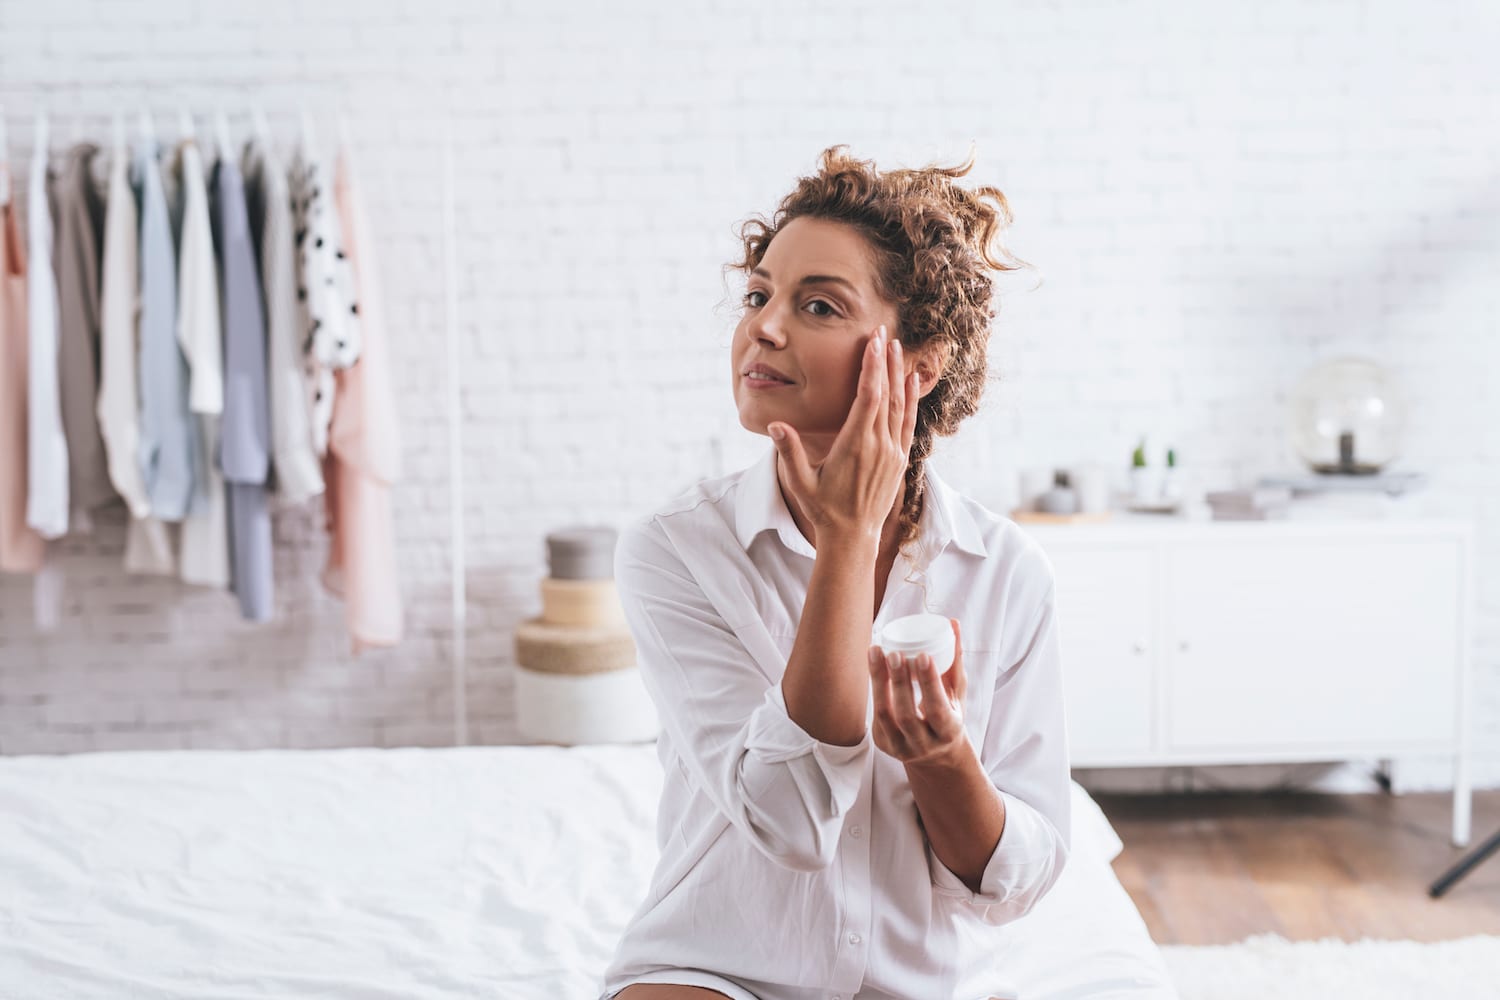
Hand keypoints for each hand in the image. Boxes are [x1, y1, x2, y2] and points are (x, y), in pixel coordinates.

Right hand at [768, 324, 919, 541]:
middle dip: (884, 361)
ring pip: (899, 405)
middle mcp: (878, 446)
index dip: (871, 367)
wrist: (853, 537)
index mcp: (855, 446)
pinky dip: (910, 400)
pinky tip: (911, 381)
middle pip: (886, 394)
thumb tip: (776, 425)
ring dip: (897, 374)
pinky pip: (907, 422)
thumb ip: (789, 452)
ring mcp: (892, 453)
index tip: (871, 342)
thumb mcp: (800, 482)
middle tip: (882, 332)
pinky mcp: (898, 460)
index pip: (868, 397)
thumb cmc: (823, 509)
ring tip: (896, 347)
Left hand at [868, 618, 968, 765]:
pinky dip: (875, 689)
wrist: (936, 755)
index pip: (937, 709)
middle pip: (907, 715)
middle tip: (894, 652)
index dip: (929, 683)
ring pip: (885, 715)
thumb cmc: (949, 716)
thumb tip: (953, 623)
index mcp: (948, 732)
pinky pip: (876, 715)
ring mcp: (901, 748)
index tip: (922, 655)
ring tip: (876, 652)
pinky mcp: (883, 744)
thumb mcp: (957, 695)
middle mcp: (924, 745)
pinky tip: (873, 665)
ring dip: (879, 681)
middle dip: (899, 682)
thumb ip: (955, 661)